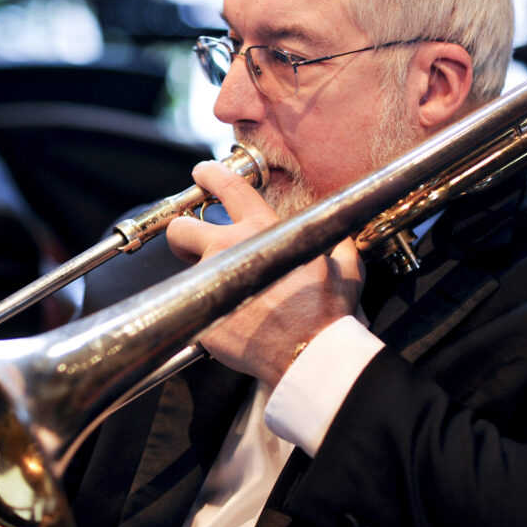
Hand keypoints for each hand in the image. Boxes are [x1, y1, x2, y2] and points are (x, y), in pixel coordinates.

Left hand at [166, 161, 365, 387]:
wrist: (310, 354)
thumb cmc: (328, 312)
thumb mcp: (345, 265)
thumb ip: (336, 242)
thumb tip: (339, 235)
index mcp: (262, 229)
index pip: (228, 187)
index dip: (211, 174)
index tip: (202, 172)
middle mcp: (228, 247)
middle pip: (181, 228)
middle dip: (181, 234)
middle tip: (191, 246)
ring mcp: (210, 280)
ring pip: (190, 272)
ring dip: (205, 281)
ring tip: (231, 301)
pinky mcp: (200, 313)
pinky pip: (198, 308)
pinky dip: (211, 316)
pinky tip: (235, 327)